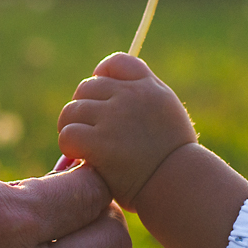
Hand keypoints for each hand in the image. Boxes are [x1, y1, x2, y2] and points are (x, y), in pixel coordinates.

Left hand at [57, 53, 197, 205]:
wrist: (179, 185)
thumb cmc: (174, 160)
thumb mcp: (168, 116)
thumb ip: (143, 99)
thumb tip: (105, 95)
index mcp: (148, 87)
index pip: (115, 63)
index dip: (102, 75)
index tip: (101, 96)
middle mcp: (130, 96)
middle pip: (87, 87)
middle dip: (84, 109)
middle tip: (90, 132)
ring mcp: (113, 117)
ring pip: (72, 110)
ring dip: (73, 129)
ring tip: (83, 147)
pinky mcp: (99, 142)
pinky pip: (68, 133)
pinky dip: (70, 147)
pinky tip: (82, 158)